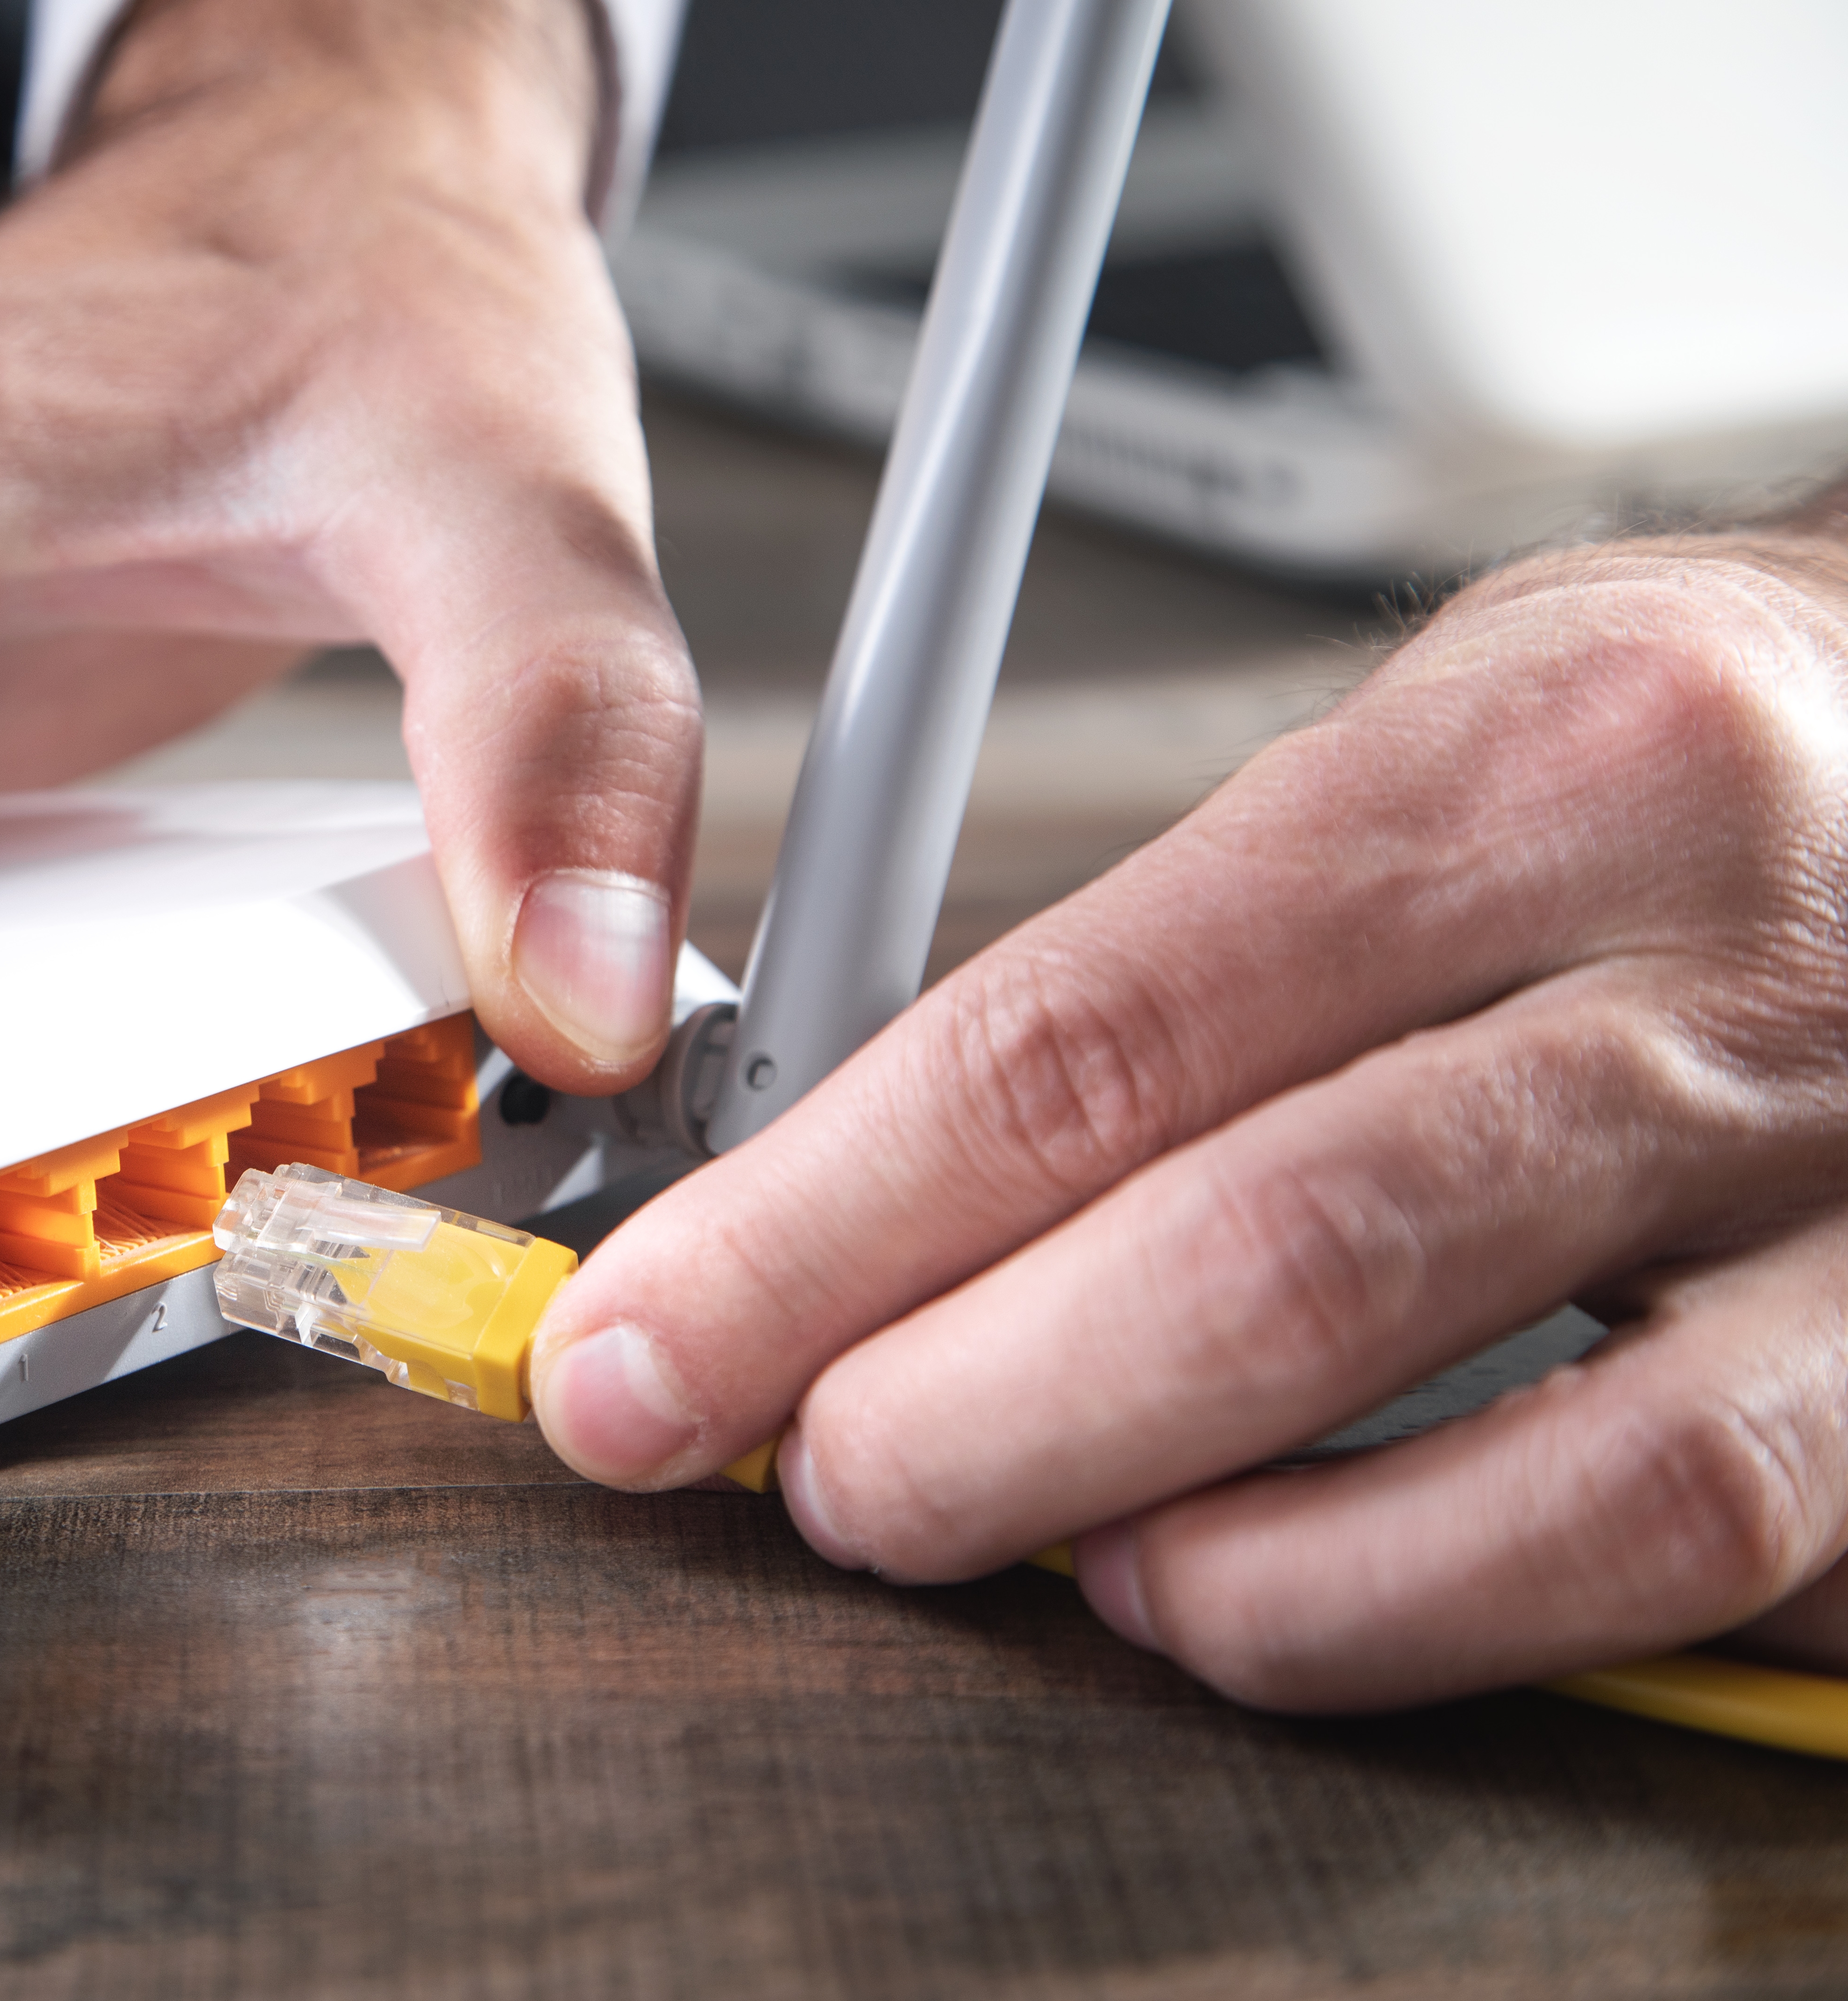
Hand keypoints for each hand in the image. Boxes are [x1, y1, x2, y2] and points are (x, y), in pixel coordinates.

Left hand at [534, 529, 1847, 1709]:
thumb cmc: (1663, 780)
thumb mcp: (1414, 753)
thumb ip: (1148, 975)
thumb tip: (837, 1197)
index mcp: (1535, 763)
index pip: (1085, 1043)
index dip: (817, 1236)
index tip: (645, 1347)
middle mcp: (1729, 975)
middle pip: (1278, 1266)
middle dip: (974, 1423)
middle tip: (827, 1475)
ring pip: (1559, 1479)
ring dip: (1241, 1575)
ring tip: (1079, 1561)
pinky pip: (1709, 1564)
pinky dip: (1467, 1617)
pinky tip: (1310, 1589)